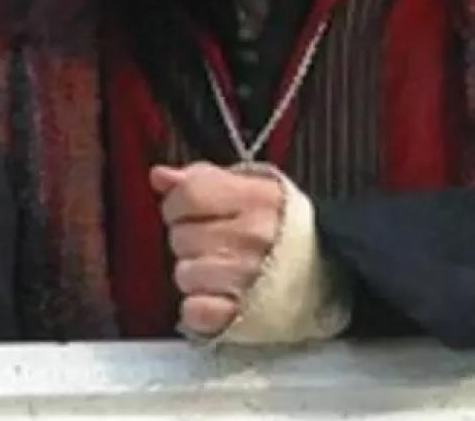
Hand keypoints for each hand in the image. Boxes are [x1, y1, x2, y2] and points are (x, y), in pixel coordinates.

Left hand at [150, 163, 283, 337]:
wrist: (334, 275)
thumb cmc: (284, 227)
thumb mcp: (251, 189)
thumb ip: (201, 178)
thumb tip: (160, 176)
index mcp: (256, 199)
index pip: (187, 195)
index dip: (178, 204)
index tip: (191, 212)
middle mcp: (253, 236)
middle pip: (180, 237)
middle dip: (190, 240)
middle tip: (215, 244)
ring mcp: (249, 278)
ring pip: (183, 274)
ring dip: (195, 275)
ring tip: (221, 271)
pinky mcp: (245, 316)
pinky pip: (195, 310)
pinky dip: (199, 308)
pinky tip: (218, 298)